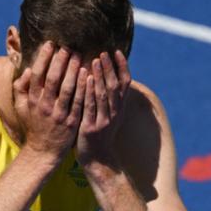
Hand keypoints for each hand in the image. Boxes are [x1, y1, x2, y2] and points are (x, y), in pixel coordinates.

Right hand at [14, 42, 87, 158]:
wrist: (43, 151)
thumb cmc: (33, 125)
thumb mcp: (21, 107)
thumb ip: (21, 88)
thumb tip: (29, 69)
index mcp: (32, 100)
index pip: (37, 74)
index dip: (44, 58)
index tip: (51, 44)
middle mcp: (44, 106)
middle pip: (52, 79)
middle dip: (60, 61)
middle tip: (68, 47)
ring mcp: (58, 114)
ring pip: (67, 88)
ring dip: (73, 71)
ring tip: (79, 56)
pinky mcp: (71, 122)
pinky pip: (78, 102)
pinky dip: (83, 88)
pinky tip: (88, 75)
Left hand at [76, 50, 131, 169]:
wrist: (97, 159)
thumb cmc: (100, 133)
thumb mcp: (110, 115)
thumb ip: (110, 98)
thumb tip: (110, 76)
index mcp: (119, 108)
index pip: (124, 83)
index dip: (122, 66)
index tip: (116, 51)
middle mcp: (114, 112)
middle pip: (114, 86)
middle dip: (109, 68)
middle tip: (103, 52)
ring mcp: (103, 120)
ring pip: (104, 94)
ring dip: (100, 76)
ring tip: (96, 60)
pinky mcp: (91, 127)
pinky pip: (91, 106)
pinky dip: (89, 91)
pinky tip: (86, 78)